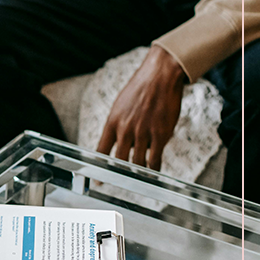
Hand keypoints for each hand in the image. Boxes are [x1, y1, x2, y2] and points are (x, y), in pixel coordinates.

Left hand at [97, 45, 186, 170]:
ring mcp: (143, 133)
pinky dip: (154, 168)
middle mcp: (125, 129)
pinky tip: (154, 172)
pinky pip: (155, 159)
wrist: (160, 76)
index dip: (99, 167)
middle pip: (119, 160)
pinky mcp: (160, 134)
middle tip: (121, 183)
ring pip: (138, 162)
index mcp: (112, 122)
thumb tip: (115, 141)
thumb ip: (117, 124)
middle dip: (119, 174)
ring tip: (139, 179)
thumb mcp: (120, 106)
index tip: (98, 179)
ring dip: (138, 172)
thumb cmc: (139, 89)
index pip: (101, 150)